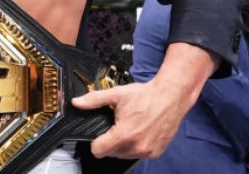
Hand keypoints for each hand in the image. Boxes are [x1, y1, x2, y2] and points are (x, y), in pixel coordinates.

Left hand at [71, 79, 188, 158]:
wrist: (171, 96)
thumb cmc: (146, 95)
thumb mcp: (117, 94)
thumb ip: (94, 100)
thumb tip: (77, 103)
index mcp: (124, 134)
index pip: (99, 151)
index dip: (96, 142)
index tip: (100, 134)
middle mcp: (136, 146)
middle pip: (111, 153)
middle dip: (111, 141)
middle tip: (118, 125)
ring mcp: (148, 151)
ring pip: (125, 155)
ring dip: (124, 144)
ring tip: (130, 127)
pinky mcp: (156, 152)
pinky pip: (139, 154)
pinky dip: (137, 146)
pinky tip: (140, 131)